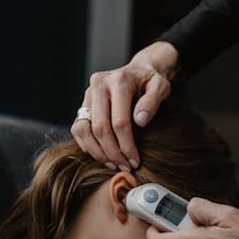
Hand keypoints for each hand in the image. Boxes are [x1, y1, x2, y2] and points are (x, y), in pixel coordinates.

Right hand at [72, 41, 177, 170]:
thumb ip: (153, 101)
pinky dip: (88, 146)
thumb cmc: (151, 82)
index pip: (119, 122)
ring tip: (113, 165)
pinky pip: (77, 129)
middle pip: (99, 128)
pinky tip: (103, 156)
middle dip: (112, 153)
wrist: (139, 71)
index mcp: (118, 81)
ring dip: (97, 152)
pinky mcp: (83, 104)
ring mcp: (87, 94)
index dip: (126, 146)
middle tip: (124, 167)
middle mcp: (98, 85)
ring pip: (83, 130)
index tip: (135, 161)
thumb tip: (140, 121)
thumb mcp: (160, 86)